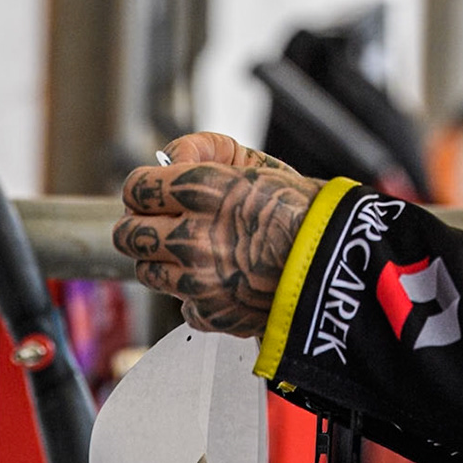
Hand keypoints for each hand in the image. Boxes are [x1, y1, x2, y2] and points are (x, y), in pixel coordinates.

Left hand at [114, 133, 321, 336]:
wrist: (336, 262)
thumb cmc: (301, 210)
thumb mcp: (257, 163)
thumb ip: (205, 149)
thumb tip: (171, 158)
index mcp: (202, 191)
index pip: (135, 188)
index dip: (144, 188)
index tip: (155, 192)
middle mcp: (192, 236)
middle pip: (127, 233)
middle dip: (142, 225)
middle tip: (164, 223)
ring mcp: (197, 280)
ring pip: (146, 270)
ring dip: (164, 260)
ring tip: (196, 252)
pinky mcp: (209, 313)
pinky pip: (180, 303)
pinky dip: (194, 294)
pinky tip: (221, 278)